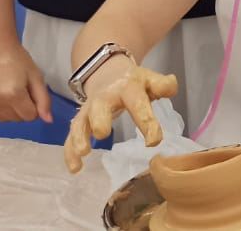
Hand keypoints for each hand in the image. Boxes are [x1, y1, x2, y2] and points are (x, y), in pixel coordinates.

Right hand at [0, 37, 53, 122]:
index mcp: (13, 94)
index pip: (30, 116)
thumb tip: (48, 120)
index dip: (33, 105)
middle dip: (20, 108)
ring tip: (3, 89)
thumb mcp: (35, 76)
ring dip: (6, 110)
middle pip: (15, 119)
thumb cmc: (15, 58)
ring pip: (1, 120)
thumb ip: (43, 100)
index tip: (28, 92)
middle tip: (16, 88)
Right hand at [63, 63, 177, 173]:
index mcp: (127, 89)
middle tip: (103, 134)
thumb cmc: (134, 82)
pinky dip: (69, 151)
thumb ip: (162, 84)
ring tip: (83, 153)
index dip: (146, 121)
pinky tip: (75, 168)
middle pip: (99, 109)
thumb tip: (171, 85)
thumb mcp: (150, 79)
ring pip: (80, 123)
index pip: (137, 104)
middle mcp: (104, 99)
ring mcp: (89, 110)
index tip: (154, 141)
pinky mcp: (79, 120)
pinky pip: (71, 135)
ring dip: (79, 137)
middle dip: (99, 120)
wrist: (107, 73)